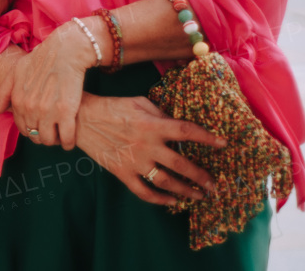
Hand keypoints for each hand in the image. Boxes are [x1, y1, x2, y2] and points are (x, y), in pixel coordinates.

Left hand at [0, 21, 96, 148]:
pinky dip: (69, 142)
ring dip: (55, 140)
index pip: (21, 127)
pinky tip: (70, 137)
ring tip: (60, 133)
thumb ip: (5, 92)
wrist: (64, 51)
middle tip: (51, 130)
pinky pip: (66, 138)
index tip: (39, 126)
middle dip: (42, 136)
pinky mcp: (66, 112)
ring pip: (48, 140)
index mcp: (18, 100)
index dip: (31, 130)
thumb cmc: (41, 60)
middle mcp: (30, 108)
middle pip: (34, 136)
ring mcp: (47, 111)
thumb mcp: (16, 71)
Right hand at [74, 93, 224, 204]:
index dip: (208, 138)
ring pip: (167, 182)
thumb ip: (160, 114)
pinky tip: (171, 201)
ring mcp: (134, 162)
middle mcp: (146, 145)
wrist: (81, 119)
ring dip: (186, 191)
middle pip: (182, 164)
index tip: (223, 144)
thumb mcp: (138, 102)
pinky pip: (144, 192)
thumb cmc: (111, 107)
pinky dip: (160, 200)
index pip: (186, 132)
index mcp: (152, 125)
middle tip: (214, 184)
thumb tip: (177, 126)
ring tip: (198, 196)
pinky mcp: (122, 173)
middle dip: (202, 176)